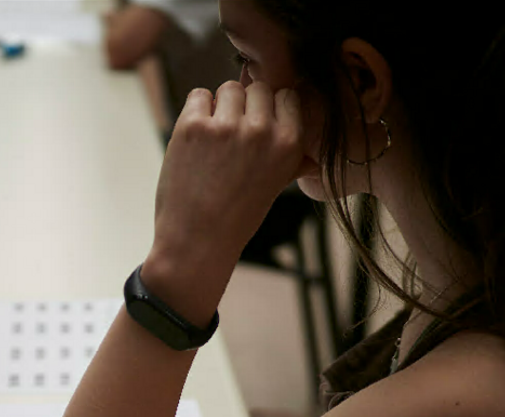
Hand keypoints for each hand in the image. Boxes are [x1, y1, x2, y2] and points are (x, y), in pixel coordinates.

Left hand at [143, 80, 308, 320]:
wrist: (197, 241)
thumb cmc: (237, 216)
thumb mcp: (275, 188)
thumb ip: (293, 163)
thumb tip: (311, 157)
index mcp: (289, 143)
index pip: (286, 95)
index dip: (270, 109)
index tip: (257, 128)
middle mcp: (262, 131)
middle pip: (257, 88)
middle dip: (244, 107)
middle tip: (231, 140)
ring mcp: (226, 126)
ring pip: (229, 88)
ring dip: (220, 107)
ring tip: (213, 141)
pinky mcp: (193, 126)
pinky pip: (199, 95)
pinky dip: (196, 111)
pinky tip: (196, 139)